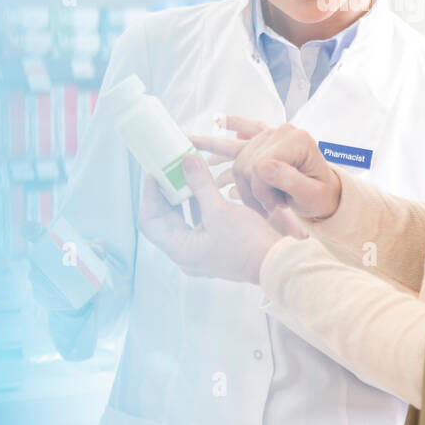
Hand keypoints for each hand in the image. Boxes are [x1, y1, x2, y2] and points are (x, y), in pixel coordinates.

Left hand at [137, 154, 303, 282]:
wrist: (275, 262)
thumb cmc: (247, 242)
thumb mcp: (220, 210)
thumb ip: (200, 184)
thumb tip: (186, 161)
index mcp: (179, 249)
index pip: (149, 222)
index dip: (149, 196)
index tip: (155, 174)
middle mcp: (185, 253)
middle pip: (165, 220)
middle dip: (166, 194)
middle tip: (169, 170)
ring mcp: (199, 252)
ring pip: (182, 221)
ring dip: (182, 198)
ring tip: (185, 175)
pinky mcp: (214, 246)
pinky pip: (197, 224)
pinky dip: (197, 206)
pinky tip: (203, 188)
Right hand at [189, 116, 341, 222]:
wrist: (323, 192)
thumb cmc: (319, 195)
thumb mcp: (310, 195)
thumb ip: (290, 181)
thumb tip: (262, 168)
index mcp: (297, 141)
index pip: (260, 166)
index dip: (261, 191)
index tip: (274, 206)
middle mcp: (283, 131)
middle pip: (246, 163)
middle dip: (253, 190)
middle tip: (269, 206)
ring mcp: (272, 133)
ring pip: (238, 155)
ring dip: (241, 181)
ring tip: (254, 199)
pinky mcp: (264, 138)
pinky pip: (244, 126)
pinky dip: (230, 123)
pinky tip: (216, 119)